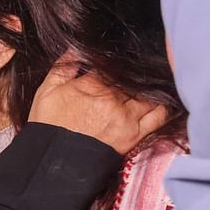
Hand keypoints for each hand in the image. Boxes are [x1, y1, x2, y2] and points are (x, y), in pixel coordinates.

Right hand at [29, 57, 166, 154]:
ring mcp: (126, 116)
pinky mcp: (134, 134)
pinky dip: (163, 106)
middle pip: (133, 77)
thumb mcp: (46, 91)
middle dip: (134, 73)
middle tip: (137, 68)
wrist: (54, 161)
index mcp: (92, 83)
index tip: (118, 60)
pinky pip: (158, 116)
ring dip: (150, 87)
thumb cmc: (48, 127)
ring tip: (149, 83)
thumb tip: (76, 48)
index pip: (112, 64)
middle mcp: (113, 97)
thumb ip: (63, 66)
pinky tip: (161, 100)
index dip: (116, 61)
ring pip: (148, 93)